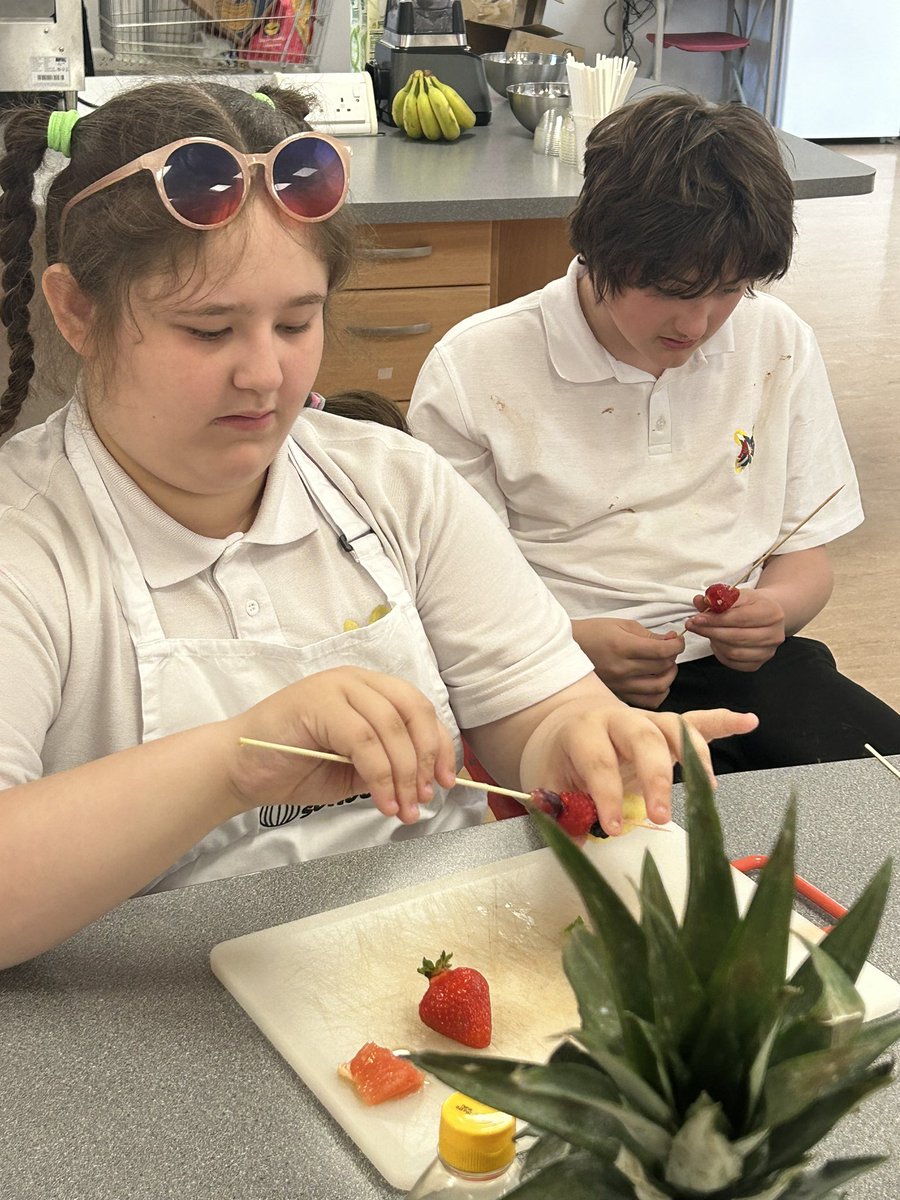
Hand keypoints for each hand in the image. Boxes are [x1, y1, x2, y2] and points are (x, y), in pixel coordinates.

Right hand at [224, 667, 457, 824]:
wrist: (238, 769)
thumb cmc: (292, 767)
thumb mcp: (354, 768)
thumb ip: (386, 764)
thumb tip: (426, 783)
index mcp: (369, 689)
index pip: (418, 709)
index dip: (438, 745)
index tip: (446, 781)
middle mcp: (356, 680)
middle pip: (412, 712)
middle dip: (426, 758)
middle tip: (426, 796)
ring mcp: (336, 687)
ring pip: (391, 728)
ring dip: (405, 775)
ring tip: (404, 808)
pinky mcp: (319, 702)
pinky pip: (364, 740)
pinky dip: (380, 775)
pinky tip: (382, 801)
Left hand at [518, 700, 758, 834]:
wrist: (562, 721)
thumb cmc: (560, 757)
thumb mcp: (548, 783)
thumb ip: (563, 813)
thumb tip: (578, 845)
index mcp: (583, 732)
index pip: (599, 762)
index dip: (606, 795)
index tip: (614, 828)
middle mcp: (618, 719)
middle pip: (643, 739)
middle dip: (656, 778)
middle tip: (662, 817)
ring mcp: (645, 720)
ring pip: (675, 728)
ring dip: (695, 756)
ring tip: (710, 788)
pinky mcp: (664, 726)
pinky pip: (697, 721)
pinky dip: (722, 722)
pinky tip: (748, 722)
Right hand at [572, 617, 684, 707]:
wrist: (567, 650)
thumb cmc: (594, 633)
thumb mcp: (621, 625)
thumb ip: (649, 634)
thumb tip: (671, 641)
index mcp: (622, 647)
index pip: (662, 651)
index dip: (677, 645)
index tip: (677, 640)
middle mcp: (622, 669)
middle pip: (663, 668)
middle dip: (673, 657)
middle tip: (668, 650)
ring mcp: (620, 685)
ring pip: (659, 687)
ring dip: (669, 676)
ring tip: (664, 666)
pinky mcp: (618, 695)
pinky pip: (648, 701)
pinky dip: (659, 693)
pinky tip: (656, 682)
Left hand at [686, 589, 784, 670]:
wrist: (768, 615)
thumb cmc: (752, 604)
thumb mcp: (737, 595)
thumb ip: (718, 599)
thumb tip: (700, 601)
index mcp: (772, 612)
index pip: (740, 618)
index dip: (716, 619)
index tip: (698, 618)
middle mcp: (774, 634)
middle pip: (736, 637)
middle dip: (710, 631)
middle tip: (693, 625)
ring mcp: (767, 651)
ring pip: (734, 652)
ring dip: (714, 642)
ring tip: (706, 632)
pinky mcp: (758, 663)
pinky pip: (734, 663)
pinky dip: (720, 653)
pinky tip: (716, 643)